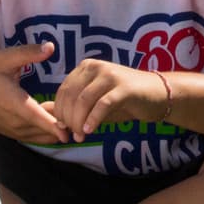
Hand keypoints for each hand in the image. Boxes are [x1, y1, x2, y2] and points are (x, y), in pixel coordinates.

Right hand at [0, 43, 67, 142]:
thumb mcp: (4, 58)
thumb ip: (28, 53)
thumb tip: (51, 47)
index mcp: (12, 102)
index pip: (35, 116)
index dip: (51, 125)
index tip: (67, 133)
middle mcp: (15, 121)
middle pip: (44, 126)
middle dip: (63, 121)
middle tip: (78, 109)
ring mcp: (15, 132)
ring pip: (43, 135)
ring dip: (58, 127)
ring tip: (71, 112)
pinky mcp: (16, 136)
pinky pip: (38, 138)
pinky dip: (51, 133)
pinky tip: (60, 120)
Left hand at [52, 60, 169, 141]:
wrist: (157, 94)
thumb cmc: (124, 100)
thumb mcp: (95, 102)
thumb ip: (73, 106)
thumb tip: (46, 113)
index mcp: (85, 67)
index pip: (63, 91)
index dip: (59, 112)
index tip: (63, 130)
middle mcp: (96, 67)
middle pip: (71, 96)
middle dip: (68, 119)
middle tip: (73, 135)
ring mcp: (110, 75)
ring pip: (84, 100)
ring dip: (79, 122)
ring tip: (81, 136)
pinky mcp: (124, 87)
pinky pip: (102, 104)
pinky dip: (94, 119)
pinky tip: (90, 130)